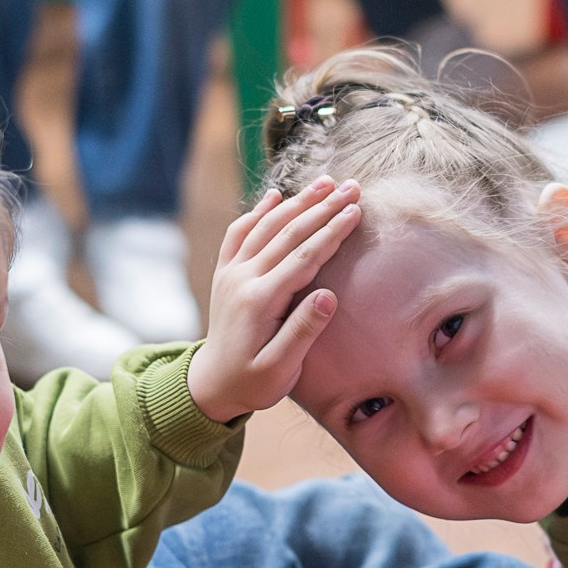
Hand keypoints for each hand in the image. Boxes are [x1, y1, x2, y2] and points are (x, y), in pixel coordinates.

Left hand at [186, 177, 360, 421]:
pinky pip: (239, 233)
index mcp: (260, 301)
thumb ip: (302, 332)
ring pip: (266, 225)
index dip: (332, 231)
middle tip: (352, 186)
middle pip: (288, 232)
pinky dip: (257, 211)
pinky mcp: (225, 273)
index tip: (356, 210)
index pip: (304, 256)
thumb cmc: (252, 382)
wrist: (211, 385)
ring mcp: (231, 273)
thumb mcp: (280, 369)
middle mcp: (243, 279)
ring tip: (325, 182)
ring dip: (297, 201)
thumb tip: (329, 296)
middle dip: (323, 206)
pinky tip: (276, 194)